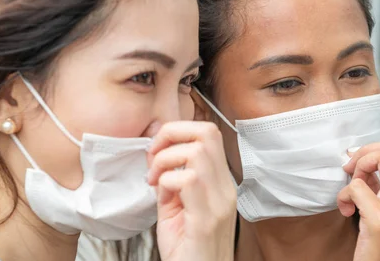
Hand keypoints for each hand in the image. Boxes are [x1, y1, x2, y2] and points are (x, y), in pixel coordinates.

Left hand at [146, 121, 236, 260]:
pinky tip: (163, 198)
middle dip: (172, 134)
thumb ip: (169, 180)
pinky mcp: (207, 219)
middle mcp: (225, 189)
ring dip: (166, 160)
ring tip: (156, 180)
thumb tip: (156, 153)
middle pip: (207, 132)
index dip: (178, 130)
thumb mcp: (175, 208)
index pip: (209, 133)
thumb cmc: (186, 250)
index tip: (156, 150)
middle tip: (154, 156)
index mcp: (219, 183)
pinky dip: (167, 183)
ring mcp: (219, 203)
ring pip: (197, 152)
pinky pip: (188, 180)